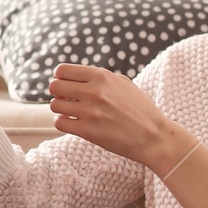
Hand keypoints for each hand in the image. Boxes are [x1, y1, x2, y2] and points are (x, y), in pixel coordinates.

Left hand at [47, 63, 185, 170]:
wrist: (153, 136)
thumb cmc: (140, 110)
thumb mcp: (124, 83)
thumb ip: (100, 77)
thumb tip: (77, 76)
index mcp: (102, 76)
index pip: (62, 70)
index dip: (61, 77)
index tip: (66, 84)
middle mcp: (94, 91)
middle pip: (54, 86)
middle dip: (58, 93)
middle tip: (67, 99)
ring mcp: (89, 112)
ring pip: (55, 105)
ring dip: (61, 109)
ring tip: (72, 112)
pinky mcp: (87, 131)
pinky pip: (59, 123)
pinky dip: (63, 123)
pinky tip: (73, 123)